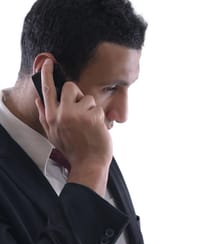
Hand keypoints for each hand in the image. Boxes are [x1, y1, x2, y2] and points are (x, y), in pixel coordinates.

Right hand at [35, 58, 112, 195]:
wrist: (88, 163)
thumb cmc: (72, 150)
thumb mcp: (53, 134)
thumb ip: (45, 116)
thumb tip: (38, 100)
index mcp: (51, 117)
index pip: (47, 90)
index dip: (46, 74)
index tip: (48, 62)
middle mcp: (62, 114)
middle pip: (70, 86)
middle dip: (78, 95)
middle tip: (81, 109)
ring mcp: (78, 115)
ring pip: (88, 98)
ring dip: (91, 110)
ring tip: (89, 125)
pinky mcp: (92, 117)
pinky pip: (98, 109)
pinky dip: (100, 119)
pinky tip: (97, 130)